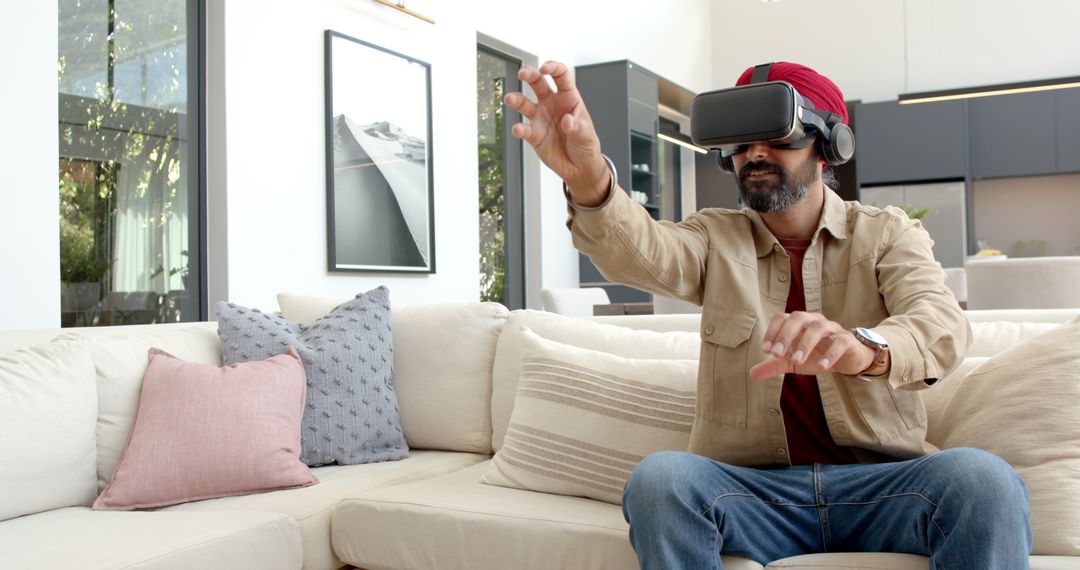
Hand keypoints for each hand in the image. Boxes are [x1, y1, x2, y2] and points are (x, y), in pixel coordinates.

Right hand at [504, 61, 609, 205]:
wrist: (579, 167)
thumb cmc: (586, 145)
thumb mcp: (587, 135)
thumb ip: (577, 127)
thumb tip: (567, 121)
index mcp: (568, 98)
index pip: (561, 76)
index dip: (552, 68)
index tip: (544, 68)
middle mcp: (552, 104)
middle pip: (538, 83)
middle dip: (529, 75)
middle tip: (522, 74)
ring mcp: (540, 118)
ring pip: (525, 103)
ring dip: (516, 99)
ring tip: (511, 99)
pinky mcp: (533, 134)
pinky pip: (523, 129)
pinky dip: (519, 129)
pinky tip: (518, 129)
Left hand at [748, 312, 876, 380]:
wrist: (847, 360)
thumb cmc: (817, 355)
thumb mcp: (793, 362)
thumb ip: (774, 365)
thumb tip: (752, 374)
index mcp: (800, 323)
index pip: (782, 318)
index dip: (773, 331)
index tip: (766, 350)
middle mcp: (815, 321)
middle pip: (799, 318)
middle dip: (786, 335)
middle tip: (777, 354)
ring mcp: (832, 329)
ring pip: (818, 328)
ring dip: (805, 344)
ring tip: (797, 361)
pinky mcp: (847, 340)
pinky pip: (840, 342)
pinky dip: (830, 354)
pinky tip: (822, 367)